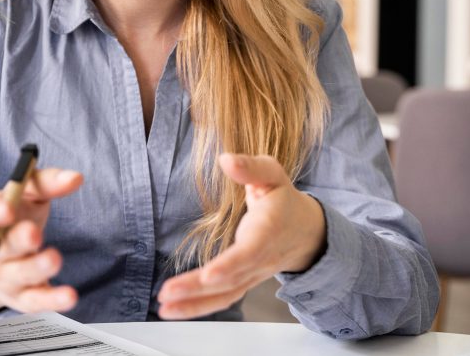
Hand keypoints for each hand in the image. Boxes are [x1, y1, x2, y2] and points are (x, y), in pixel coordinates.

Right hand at [0, 168, 83, 313]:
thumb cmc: (14, 220)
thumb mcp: (25, 195)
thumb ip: (45, 183)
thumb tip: (74, 178)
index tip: (7, 208)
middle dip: (16, 241)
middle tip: (33, 233)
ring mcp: (4, 277)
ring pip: (17, 275)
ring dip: (35, 268)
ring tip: (54, 258)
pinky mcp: (21, 298)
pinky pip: (34, 301)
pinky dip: (51, 300)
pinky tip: (69, 295)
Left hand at [156, 154, 326, 319]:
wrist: (305, 231)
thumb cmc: (283, 199)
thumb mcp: (272, 173)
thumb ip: (251, 167)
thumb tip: (226, 160)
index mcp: (269, 230)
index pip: (250, 252)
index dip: (230, 265)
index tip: (208, 275)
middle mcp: (261, 258)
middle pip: (231, 279)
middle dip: (197, 288)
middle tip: (167, 293)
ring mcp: (253, 274)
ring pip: (225, 294)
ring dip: (193, 305)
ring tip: (164, 307)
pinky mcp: (243, 281)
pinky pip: (222, 298)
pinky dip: (198, 307)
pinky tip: (173, 309)